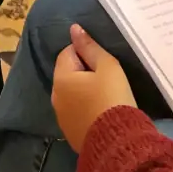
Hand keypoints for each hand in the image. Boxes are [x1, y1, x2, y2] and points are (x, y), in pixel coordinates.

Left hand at [52, 24, 136, 152]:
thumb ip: (90, 46)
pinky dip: (85, 108)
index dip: (86, 53)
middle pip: (68, 74)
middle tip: (106, 79)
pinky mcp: (70, 133)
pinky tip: (100, 113)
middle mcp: (55, 97)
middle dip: (84, 72)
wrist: (117, 142)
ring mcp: (61, 117)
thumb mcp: (107, 67)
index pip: (68, 52)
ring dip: (83, 91)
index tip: (103, 64)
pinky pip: (75, 112)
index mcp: (61, 79)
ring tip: (105, 96)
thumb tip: (74, 29)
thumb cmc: (113, 98)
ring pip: (71, 94)